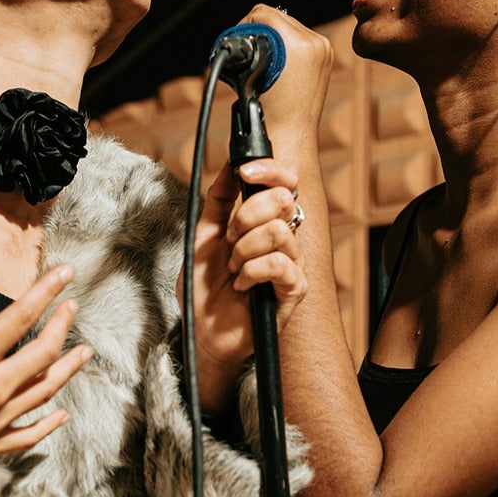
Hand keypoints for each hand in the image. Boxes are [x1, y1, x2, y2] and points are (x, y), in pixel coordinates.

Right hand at [0, 245, 87, 457]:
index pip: (20, 317)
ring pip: (44, 392)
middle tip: (72, 306)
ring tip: (84, 352)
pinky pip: (28, 435)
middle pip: (43, 354)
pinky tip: (62, 414)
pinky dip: (48, 424)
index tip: (66, 273)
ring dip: (67, 369)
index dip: (46, 291)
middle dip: (61, 325)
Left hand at [187, 159, 307, 411]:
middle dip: (245, 216)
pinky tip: (242, 285)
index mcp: (266, 222)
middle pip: (282, 200)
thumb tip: (230, 165)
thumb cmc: (206, 288)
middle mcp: (285, 239)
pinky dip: (251, 272)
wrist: (204, 331)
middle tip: (229, 241)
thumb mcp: (203, 236)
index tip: (244, 172)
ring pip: (277, 231)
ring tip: (233, 268)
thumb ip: (218, 201)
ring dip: (243, 249)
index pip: (285, 182)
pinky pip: (279, 264)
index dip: (270, 170)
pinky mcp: (294, 290)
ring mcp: (292, 264)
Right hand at [238, 4, 331, 145]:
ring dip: (272, 38)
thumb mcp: (251, 72)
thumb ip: (252, 41)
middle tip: (247, 52)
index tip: (238, 42)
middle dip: (259, 31)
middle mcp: (317, 43)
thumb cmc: (267, 112)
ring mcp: (324, 49)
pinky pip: (299, 38)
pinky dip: (285, 46)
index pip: (264, 13)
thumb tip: (248, 26)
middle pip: (277, 17)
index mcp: (301, 44)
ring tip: (262, 60)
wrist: (288, 136)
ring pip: (288, 26)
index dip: (245, 25)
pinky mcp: (324, 56)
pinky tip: (276, 64)